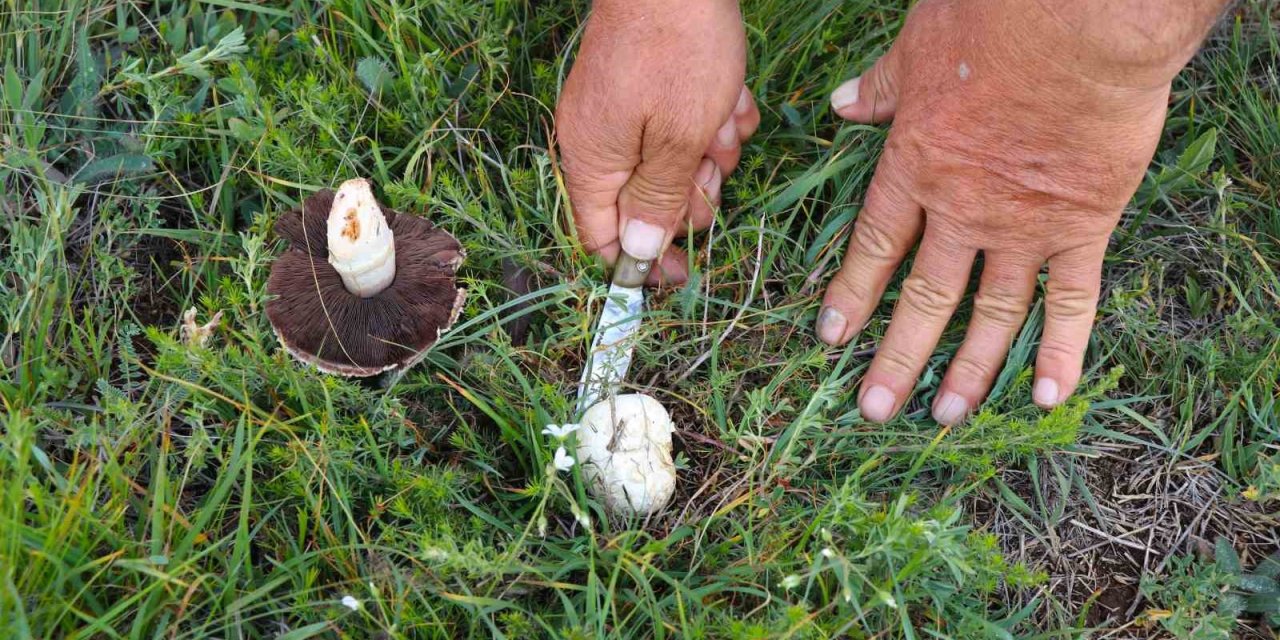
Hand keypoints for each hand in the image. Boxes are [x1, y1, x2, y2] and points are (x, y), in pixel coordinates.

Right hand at [556, 0, 759, 282]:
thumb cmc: (678, 52)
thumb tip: (638, 253)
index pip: (601, 238)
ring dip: (711, 151)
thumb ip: (658, 199)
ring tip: (725, 119)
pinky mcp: (648, 84)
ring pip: (673, 161)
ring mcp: (622, 108)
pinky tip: (730, 96)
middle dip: (691, 194)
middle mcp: (598, 138)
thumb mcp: (678, 139)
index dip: (641, 262)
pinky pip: (683, 122)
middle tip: (714, 169)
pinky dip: (713, 117)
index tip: (682, 271)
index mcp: (592, 160)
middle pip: (645, 203)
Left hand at [817, 0, 1224, 422]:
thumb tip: (843, 103)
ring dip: (967, 369)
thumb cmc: (995, 23)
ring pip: (990, 313)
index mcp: (915, 168)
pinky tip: (1049, 394)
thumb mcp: (918, 47)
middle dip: (896, 357)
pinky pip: (1072, 300)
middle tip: (875, 408)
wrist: (1082, 24)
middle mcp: (962, 211)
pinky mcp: (1084, 225)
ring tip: (946, 416)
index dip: (851, 296)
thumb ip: (883, 87)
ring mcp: (1023, 226)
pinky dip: (1062, 349)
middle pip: (923, 297)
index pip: (873, 248)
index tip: (832, 338)